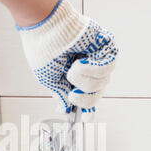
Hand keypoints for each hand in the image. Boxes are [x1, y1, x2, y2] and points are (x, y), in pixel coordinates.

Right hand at [18, 0, 117, 120]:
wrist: (46, 29)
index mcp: (74, 76)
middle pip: (97, 94)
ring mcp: (97, 58)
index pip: (86, 96)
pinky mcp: (105, 46)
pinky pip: (108, 66)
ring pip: (103, 82)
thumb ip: (60, 95)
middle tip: (73, 94)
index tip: (87, 120)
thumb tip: (64, 109)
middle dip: (85, 98)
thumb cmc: (43, 50)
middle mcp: (87, 68)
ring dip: (85, 80)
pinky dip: (92, 67)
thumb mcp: (49, 80)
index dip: (87, 109)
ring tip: (72, 68)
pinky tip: (80, 60)